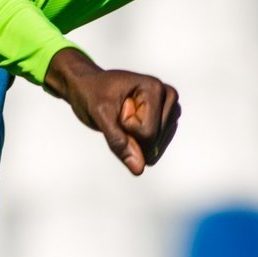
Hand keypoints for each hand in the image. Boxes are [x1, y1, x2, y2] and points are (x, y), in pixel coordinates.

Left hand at [44, 46, 179, 175]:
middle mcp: (168, 97)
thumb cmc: (92, 94)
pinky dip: (137, 143)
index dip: (124, 129)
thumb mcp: (99, 116)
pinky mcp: (166, 120)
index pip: (147, 133)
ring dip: (133, 139)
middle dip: (130, 135)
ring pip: (155, 147)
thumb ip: (119, 142)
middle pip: (154, 141)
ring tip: (123, 116)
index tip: (115, 108)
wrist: (88, 87)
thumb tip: (139, 169)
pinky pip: (154, 148)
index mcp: (155, 88)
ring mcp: (169, 109)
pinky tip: (130, 124)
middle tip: (118, 113)